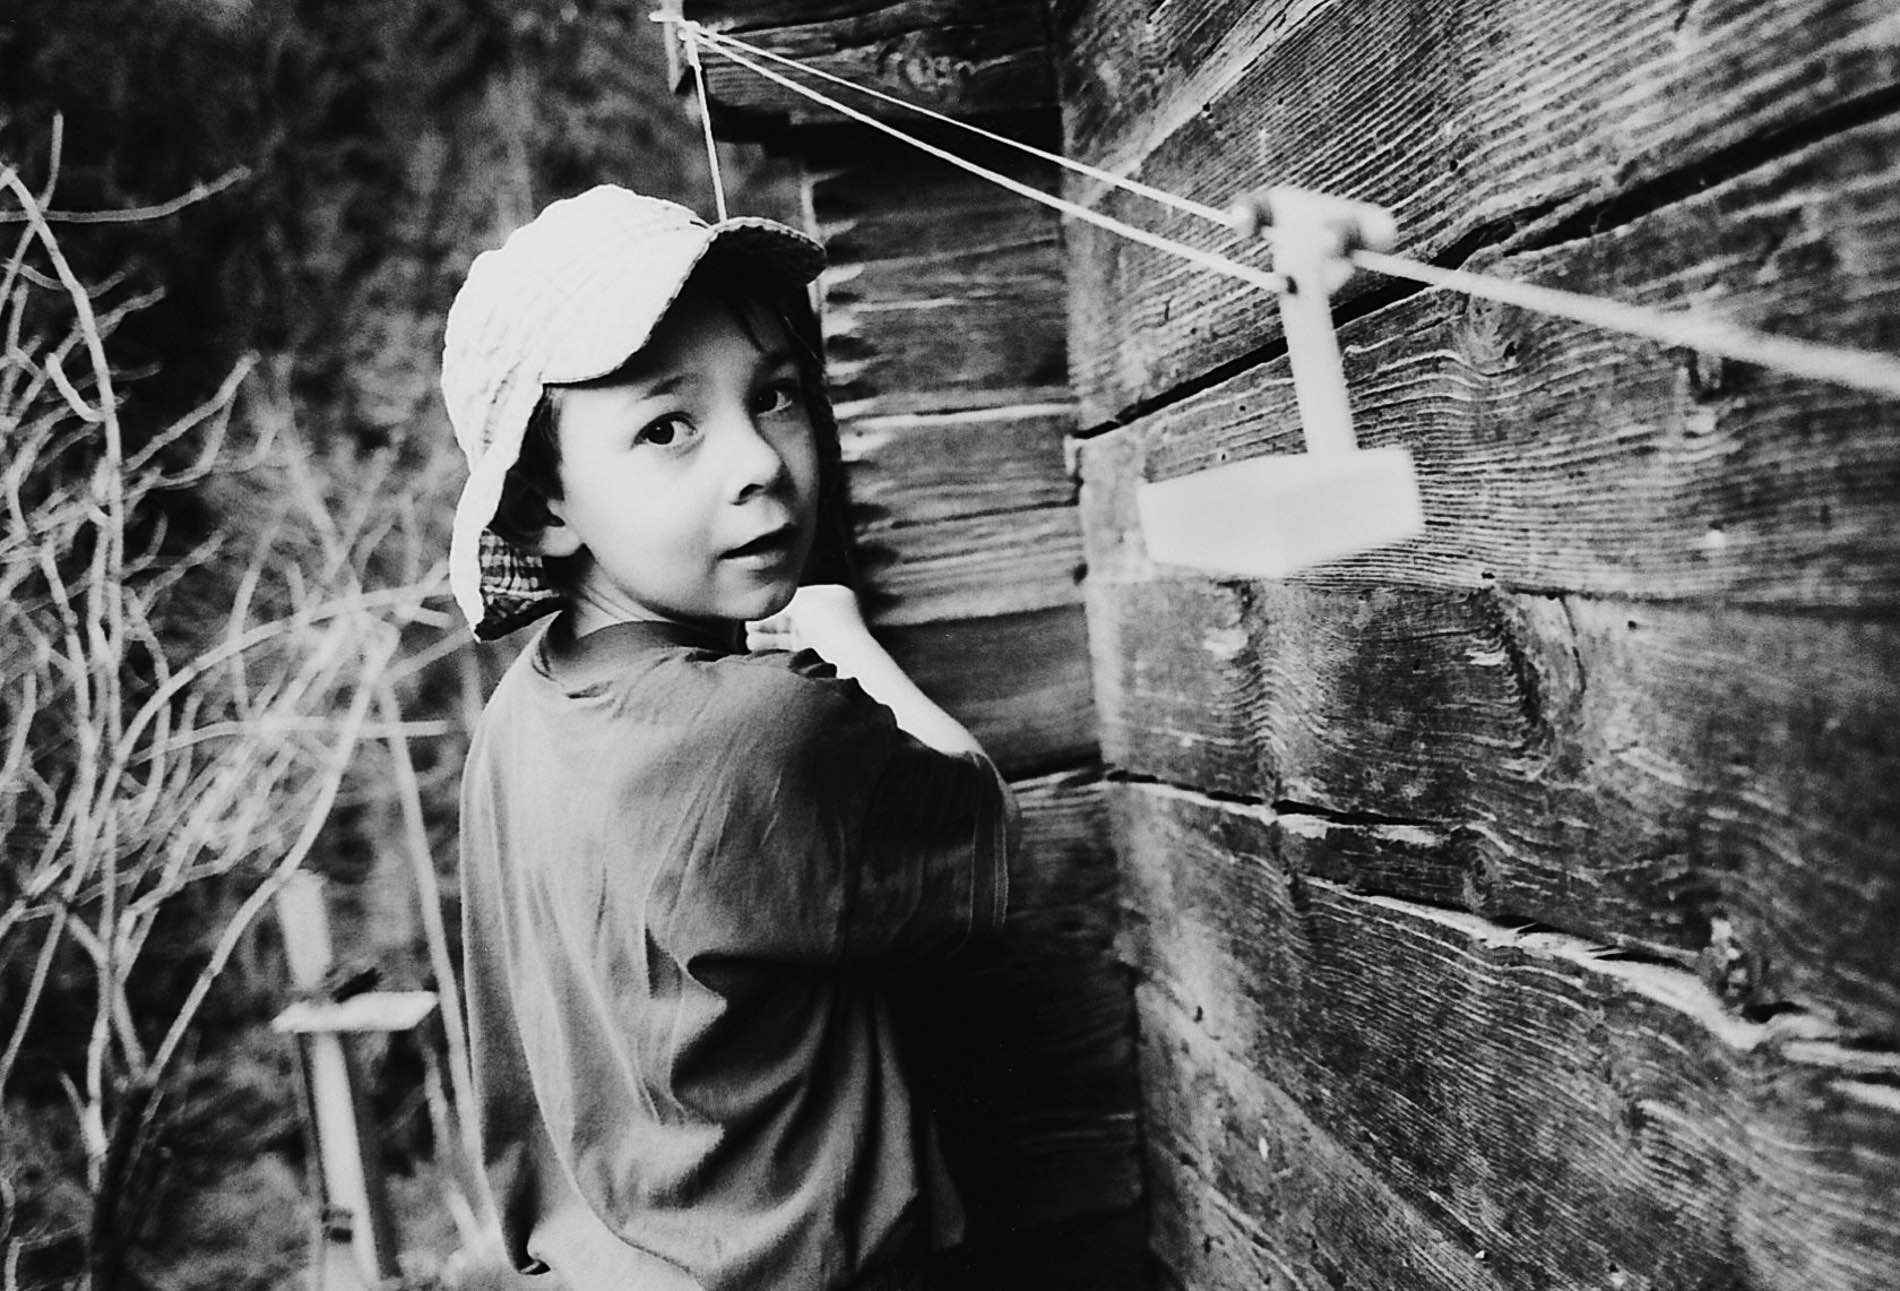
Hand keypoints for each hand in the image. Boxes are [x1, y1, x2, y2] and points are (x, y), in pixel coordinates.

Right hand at [745, 584, 867, 657]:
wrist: (849, 660)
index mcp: (834, 596)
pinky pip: (796, 652)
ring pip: (793, 636)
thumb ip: (784, 599)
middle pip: (794, 617)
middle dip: (769, 623)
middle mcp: (832, 616)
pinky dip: (779, 651)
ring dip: (770, 638)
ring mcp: (827, 638)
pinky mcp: (822, 658)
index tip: (757, 608)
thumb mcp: (803, 602)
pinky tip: (762, 653)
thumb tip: (771, 599)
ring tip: (750, 642)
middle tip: (748, 627)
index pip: (799, 596)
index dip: (777, 603)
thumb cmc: (828, 623)